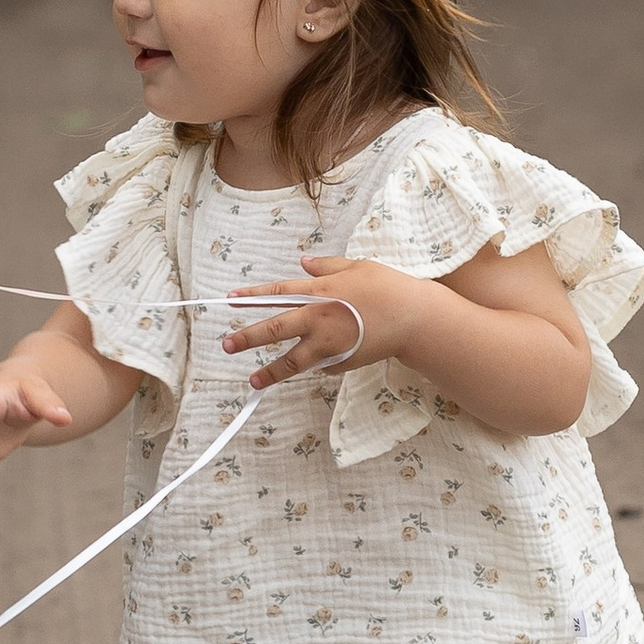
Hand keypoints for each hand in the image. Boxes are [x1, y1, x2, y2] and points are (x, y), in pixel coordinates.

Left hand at [221, 252, 425, 389]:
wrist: (416, 320)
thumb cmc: (389, 288)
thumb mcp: (357, 267)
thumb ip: (327, 266)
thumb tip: (303, 262)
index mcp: (320, 292)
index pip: (278, 293)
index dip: (252, 297)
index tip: (230, 301)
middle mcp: (320, 320)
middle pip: (276, 330)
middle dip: (249, 338)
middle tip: (227, 344)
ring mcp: (330, 345)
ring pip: (293, 361)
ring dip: (270, 371)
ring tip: (253, 381)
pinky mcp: (343, 363)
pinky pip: (323, 366)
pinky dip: (317, 365)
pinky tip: (317, 364)